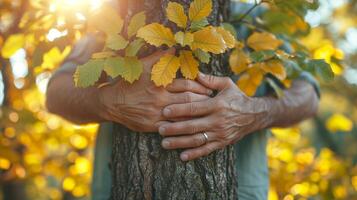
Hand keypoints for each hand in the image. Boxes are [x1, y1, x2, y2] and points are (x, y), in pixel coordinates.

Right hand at [98, 50, 212, 131]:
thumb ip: (159, 57)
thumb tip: (174, 48)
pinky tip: (192, 125)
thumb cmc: (129, 83)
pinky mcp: (153, 125)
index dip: (199, 86)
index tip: (208, 88)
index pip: (186, 84)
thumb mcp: (142, 66)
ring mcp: (157, 113)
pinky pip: (172, 126)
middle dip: (202, 100)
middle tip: (211, 100)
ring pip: (182, 114)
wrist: (112, 103)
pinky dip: (183, 125)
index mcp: (159, 84)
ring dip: (196, 113)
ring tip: (206, 112)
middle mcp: (160, 99)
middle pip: (188, 100)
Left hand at [158, 73, 271, 160]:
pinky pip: (206, 150)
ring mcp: (220, 133)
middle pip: (192, 126)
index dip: (178, 110)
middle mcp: (217, 121)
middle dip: (174, 128)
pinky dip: (194, 154)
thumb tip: (195, 73)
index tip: (164, 111)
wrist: (255, 115)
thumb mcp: (227, 84)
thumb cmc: (237, 97)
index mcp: (217, 105)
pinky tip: (182, 156)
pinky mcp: (222, 143)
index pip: (194, 108)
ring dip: (179, 143)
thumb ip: (210, 80)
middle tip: (159, 129)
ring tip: (164, 143)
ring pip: (196, 140)